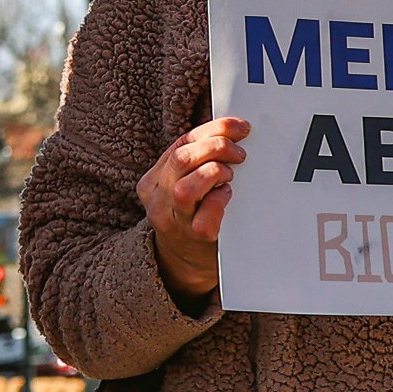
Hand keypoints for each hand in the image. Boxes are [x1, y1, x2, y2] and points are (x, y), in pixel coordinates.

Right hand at [138, 117, 248, 299]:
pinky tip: (227, 196)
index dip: (213, 129)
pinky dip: (219, 201)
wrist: (183, 264)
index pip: (181, 143)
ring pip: (186, 188)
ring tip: (230, 175)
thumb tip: (230, 130)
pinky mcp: (193, 238)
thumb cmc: (189, 215)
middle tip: (239, 153)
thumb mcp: (181, 185)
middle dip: (216, 147)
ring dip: (214, 174)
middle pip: (181, 160)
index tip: (240, 127)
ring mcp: (172, 220)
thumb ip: (195, 162)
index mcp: (152, 180)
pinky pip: (205, 218)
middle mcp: (157, 199)